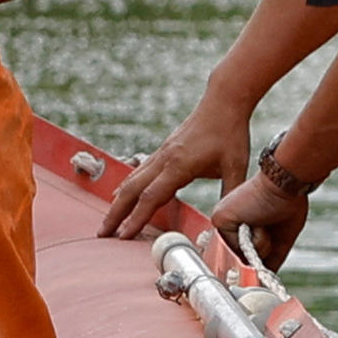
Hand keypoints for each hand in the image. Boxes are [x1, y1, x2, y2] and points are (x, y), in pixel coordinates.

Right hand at [96, 105, 250, 237]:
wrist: (223, 101)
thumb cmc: (230, 133)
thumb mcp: (236, 167)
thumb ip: (229, 195)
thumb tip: (229, 221)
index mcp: (179, 166)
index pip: (151, 197)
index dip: (136, 218)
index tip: (123, 237)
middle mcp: (164, 159)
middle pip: (131, 190)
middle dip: (115, 213)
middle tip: (102, 234)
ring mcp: (161, 153)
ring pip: (132, 180)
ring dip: (118, 201)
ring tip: (109, 220)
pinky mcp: (164, 150)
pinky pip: (139, 171)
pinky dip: (127, 186)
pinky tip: (122, 194)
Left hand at [201, 167, 310, 267]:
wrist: (286, 185)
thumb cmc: (287, 206)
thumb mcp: (279, 240)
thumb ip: (268, 261)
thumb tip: (262, 285)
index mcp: (238, 228)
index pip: (239, 256)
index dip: (249, 265)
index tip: (256, 264)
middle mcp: (226, 226)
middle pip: (240, 261)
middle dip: (261, 253)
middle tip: (268, 230)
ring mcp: (221, 223)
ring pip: (240, 256)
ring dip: (261, 245)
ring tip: (266, 223)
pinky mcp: (219, 220)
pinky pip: (238, 247)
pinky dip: (257, 239)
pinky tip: (260, 221)